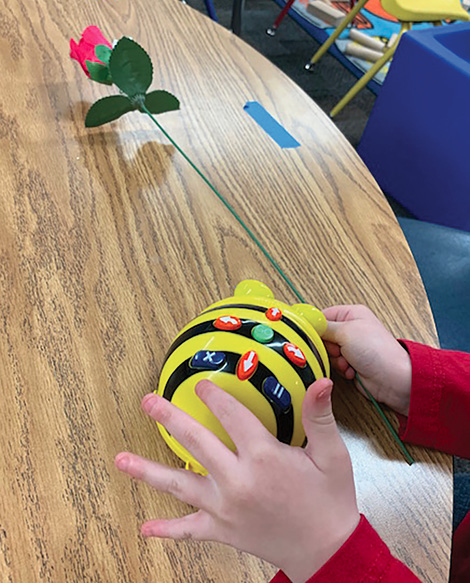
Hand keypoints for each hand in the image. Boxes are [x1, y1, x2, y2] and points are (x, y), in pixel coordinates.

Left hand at [115, 379, 359, 582]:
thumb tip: (322, 382)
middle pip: (195, 442)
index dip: (214, 396)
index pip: (231, 416)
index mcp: (262, 457)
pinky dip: (167, 529)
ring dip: (148, 470)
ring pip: (179, 485)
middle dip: (169, 418)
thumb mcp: (332, 455)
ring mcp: (225, 508)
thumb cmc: (329, 500)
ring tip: (120, 460)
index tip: (200, 383)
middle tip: (148, 401)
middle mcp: (237, 481)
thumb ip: (320, 417)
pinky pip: (189, 530)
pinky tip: (146, 527)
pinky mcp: (222, 531)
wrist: (327, 552)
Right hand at [322, 305, 411, 415]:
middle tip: (338, 349)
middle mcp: (350, 329)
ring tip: (348, 360)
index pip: (322, 316)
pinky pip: (333, 365)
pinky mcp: (350, 363)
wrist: (393, 379)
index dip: (315, 327)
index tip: (311, 336)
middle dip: (328, 347)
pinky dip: (340, 369)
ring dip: (334, 360)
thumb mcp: (346, 332)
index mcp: (351, 314)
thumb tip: (308, 322)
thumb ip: (324, 327)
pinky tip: (351, 369)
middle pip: (322, 336)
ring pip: (326, 353)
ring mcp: (350, 347)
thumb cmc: (379, 351)